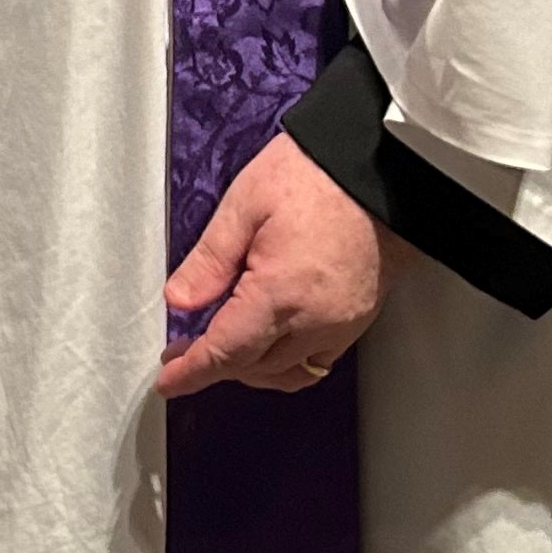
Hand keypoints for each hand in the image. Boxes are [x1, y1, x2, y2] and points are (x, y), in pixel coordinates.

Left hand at [155, 133, 399, 398]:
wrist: (382, 171)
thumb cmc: (316, 177)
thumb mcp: (245, 204)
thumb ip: (209, 260)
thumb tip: (179, 301)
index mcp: (281, 293)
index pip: (227, 352)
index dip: (193, 372)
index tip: (168, 382)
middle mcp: (316, 320)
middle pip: (255, 368)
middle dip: (215, 366)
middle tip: (182, 351)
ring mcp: (343, 324)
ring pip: (287, 373)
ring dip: (251, 369)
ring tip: (220, 347)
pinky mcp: (359, 318)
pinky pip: (317, 360)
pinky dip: (285, 362)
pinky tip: (266, 341)